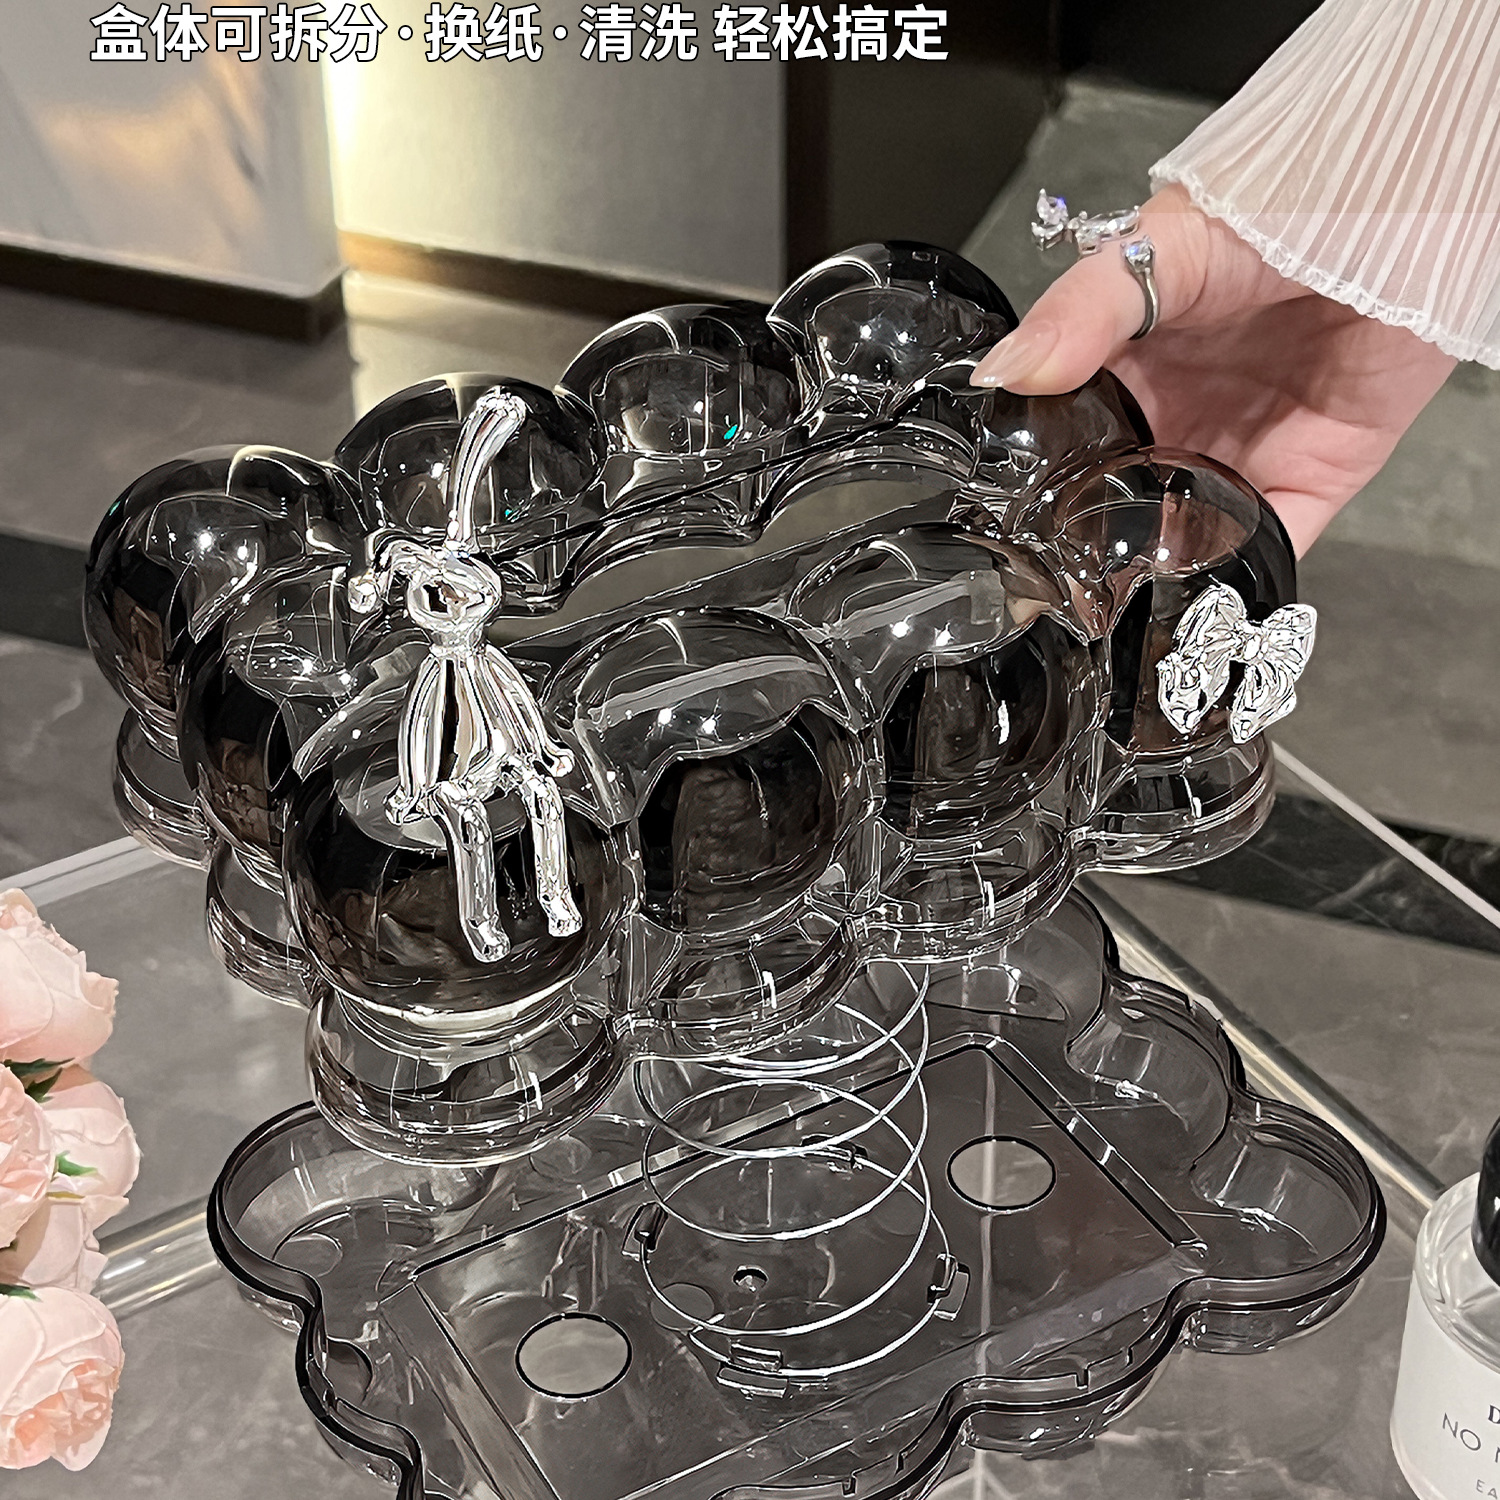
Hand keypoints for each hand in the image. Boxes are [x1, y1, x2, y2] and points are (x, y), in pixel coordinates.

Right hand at [971, 185, 1456, 554]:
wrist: (1418, 202)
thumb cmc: (1294, 203)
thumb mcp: (1161, 249)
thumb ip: (1078, 313)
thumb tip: (1002, 373)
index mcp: (1128, 363)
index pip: (1064, 434)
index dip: (1034, 475)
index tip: (1002, 515)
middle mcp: (1180, 414)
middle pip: (1119, 496)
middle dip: (1091, 538)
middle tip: (1055, 577)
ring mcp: (1243, 450)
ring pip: (1184, 533)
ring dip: (1154, 570)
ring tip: (1115, 601)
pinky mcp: (1311, 480)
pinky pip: (1264, 546)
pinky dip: (1235, 579)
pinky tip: (1197, 596)